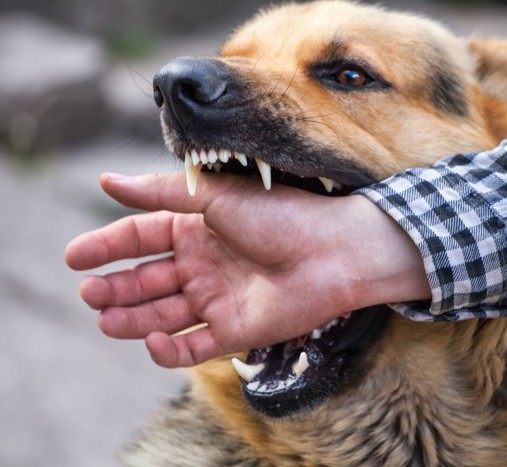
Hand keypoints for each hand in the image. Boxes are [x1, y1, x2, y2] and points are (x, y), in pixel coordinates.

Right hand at [65, 172, 428, 367]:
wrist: (334, 251)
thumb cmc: (280, 214)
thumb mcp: (215, 195)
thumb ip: (161, 193)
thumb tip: (106, 181)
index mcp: (197, 228)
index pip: (141, 237)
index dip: (107, 247)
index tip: (74, 257)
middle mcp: (203, 264)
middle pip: (146, 279)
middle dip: (115, 287)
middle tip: (89, 293)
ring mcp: (217, 299)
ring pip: (162, 313)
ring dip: (132, 318)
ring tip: (104, 318)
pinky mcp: (235, 331)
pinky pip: (193, 346)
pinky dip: (169, 349)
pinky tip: (151, 340)